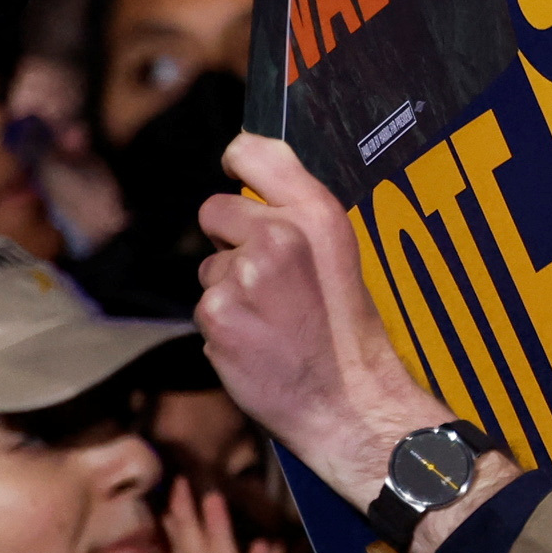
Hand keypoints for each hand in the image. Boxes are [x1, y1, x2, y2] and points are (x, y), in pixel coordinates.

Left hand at [192, 132, 452, 500]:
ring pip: (209, 267)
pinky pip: (204, 306)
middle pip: (214, 211)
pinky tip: (256, 341)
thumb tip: (242, 169)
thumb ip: (293, 208)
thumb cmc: (343, 326)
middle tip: (270, 280)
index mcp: (317, 214)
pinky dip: (223, 325)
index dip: (236, 162)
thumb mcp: (338, 250)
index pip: (251, 151)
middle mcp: (279, 236)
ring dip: (229, 290)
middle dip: (230, 242)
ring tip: (272, 319)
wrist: (347, 401)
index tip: (235, 173)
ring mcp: (244, 276)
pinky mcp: (218, 313)